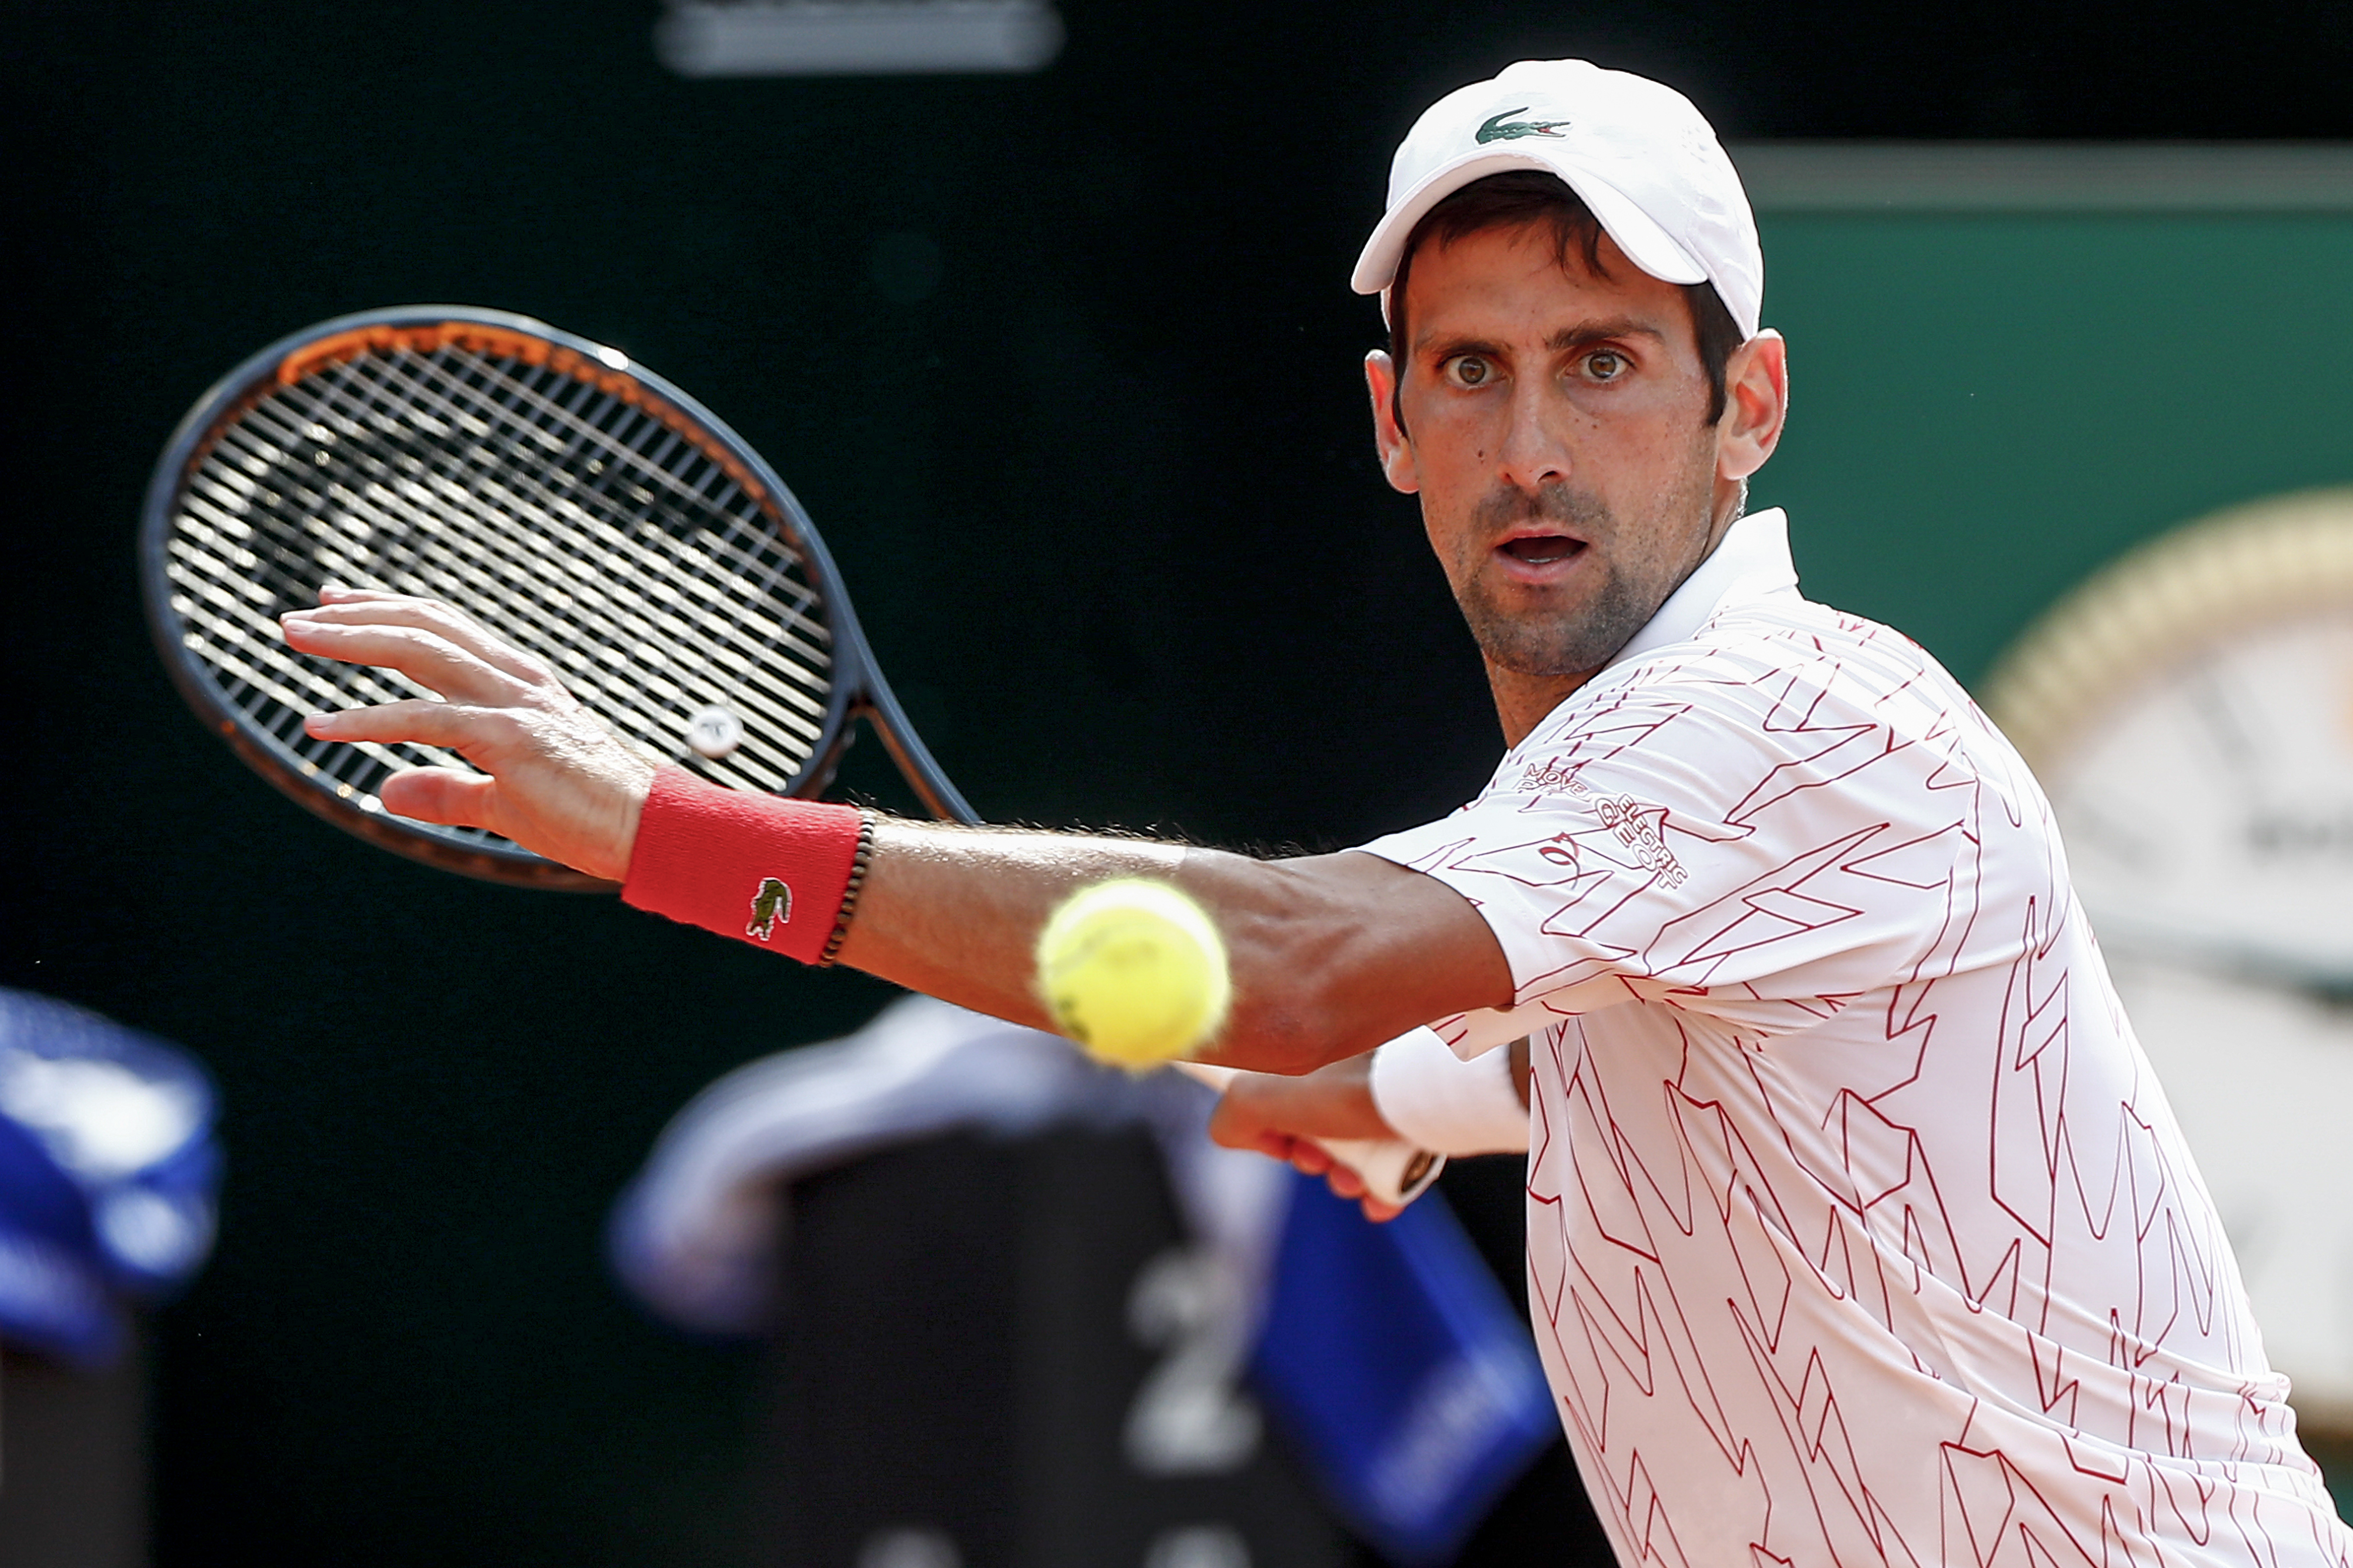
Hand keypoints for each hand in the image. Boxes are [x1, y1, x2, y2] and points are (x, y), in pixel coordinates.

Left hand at [279, 588, 655, 881]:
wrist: (648, 831)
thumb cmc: (586, 815)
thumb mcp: (500, 801)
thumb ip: (444, 791)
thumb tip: (386, 790)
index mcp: (519, 683)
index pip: (444, 628)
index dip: (387, 611)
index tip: (335, 605)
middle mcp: (516, 680)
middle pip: (425, 626)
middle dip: (355, 616)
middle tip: (295, 619)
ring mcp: (515, 704)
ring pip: (421, 652)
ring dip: (351, 640)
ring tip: (293, 639)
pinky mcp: (511, 739)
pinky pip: (426, 720)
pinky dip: (367, 719)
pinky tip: (321, 726)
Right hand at [1207, 1053, 1405, 1220]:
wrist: (1440, 1086)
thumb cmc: (1354, 1088)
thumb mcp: (1265, 1095)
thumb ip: (1233, 1115)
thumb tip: (1235, 1135)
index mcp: (1313, 1047)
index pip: (1278, 1092)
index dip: (1271, 1127)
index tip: (1284, 1143)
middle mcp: (1350, 1060)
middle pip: (1318, 1122)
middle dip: (1313, 1159)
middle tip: (1322, 1164)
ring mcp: (1389, 1085)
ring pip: (1358, 1144)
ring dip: (1346, 1179)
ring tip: (1356, 1185)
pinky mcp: (1424, 1109)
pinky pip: (1398, 1152)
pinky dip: (1385, 1184)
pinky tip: (1381, 1203)